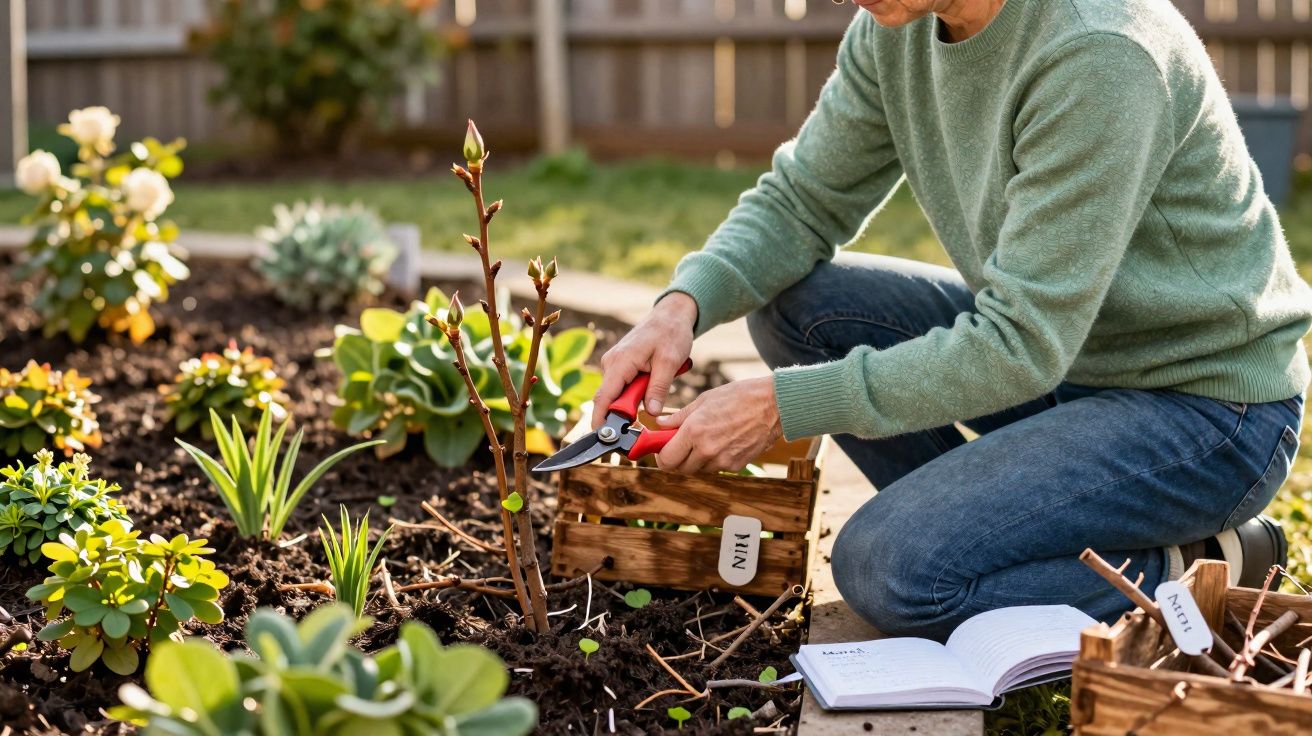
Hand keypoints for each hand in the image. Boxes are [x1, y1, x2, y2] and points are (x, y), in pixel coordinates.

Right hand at [591, 292, 697, 428]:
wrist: (671, 315)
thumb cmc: (671, 333)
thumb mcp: (669, 361)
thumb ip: (658, 388)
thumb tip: (651, 413)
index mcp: (620, 362)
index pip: (604, 397)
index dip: (601, 419)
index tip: (604, 438)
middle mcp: (611, 364)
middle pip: (610, 399)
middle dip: (625, 414)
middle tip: (645, 423)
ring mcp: (614, 365)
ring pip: (618, 394)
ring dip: (635, 400)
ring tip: (659, 385)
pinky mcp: (620, 367)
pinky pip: (624, 387)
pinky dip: (637, 392)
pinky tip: (653, 382)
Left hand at [653, 376, 782, 473]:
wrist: (774, 405)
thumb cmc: (740, 397)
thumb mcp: (704, 400)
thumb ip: (679, 416)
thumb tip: (661, 424)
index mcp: (694, 431)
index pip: (667, 459)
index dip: (661, 457)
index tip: (662, 450)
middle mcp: (706, 450)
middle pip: (680, 469)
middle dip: (676, 459)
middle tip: (680, 446)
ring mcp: (722, 461)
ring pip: (698, 469)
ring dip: (695, 460)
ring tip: (705, 439)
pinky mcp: (736, 465)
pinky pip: (716, 468)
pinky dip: (713, 460)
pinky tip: (721, 442)